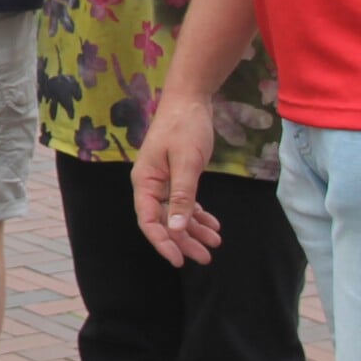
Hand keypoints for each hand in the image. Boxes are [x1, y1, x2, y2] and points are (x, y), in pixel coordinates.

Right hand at [132, 91, 220, 265]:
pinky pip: (184, 202)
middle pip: (163, 220)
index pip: (148, 220)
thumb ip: (182, 196)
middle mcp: (151, 184)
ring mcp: (163, 180)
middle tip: (206, 257)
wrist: (190, 99)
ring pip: (175, 213)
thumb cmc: (185, 127)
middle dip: (183, 240)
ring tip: (214, 243)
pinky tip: (212, 224)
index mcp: (145, 181)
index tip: (179, 260)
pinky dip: (197, 214)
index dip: (162, 242)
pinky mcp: (176, 175)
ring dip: (193, 230)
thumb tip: (175, 228)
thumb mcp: (187, 162)